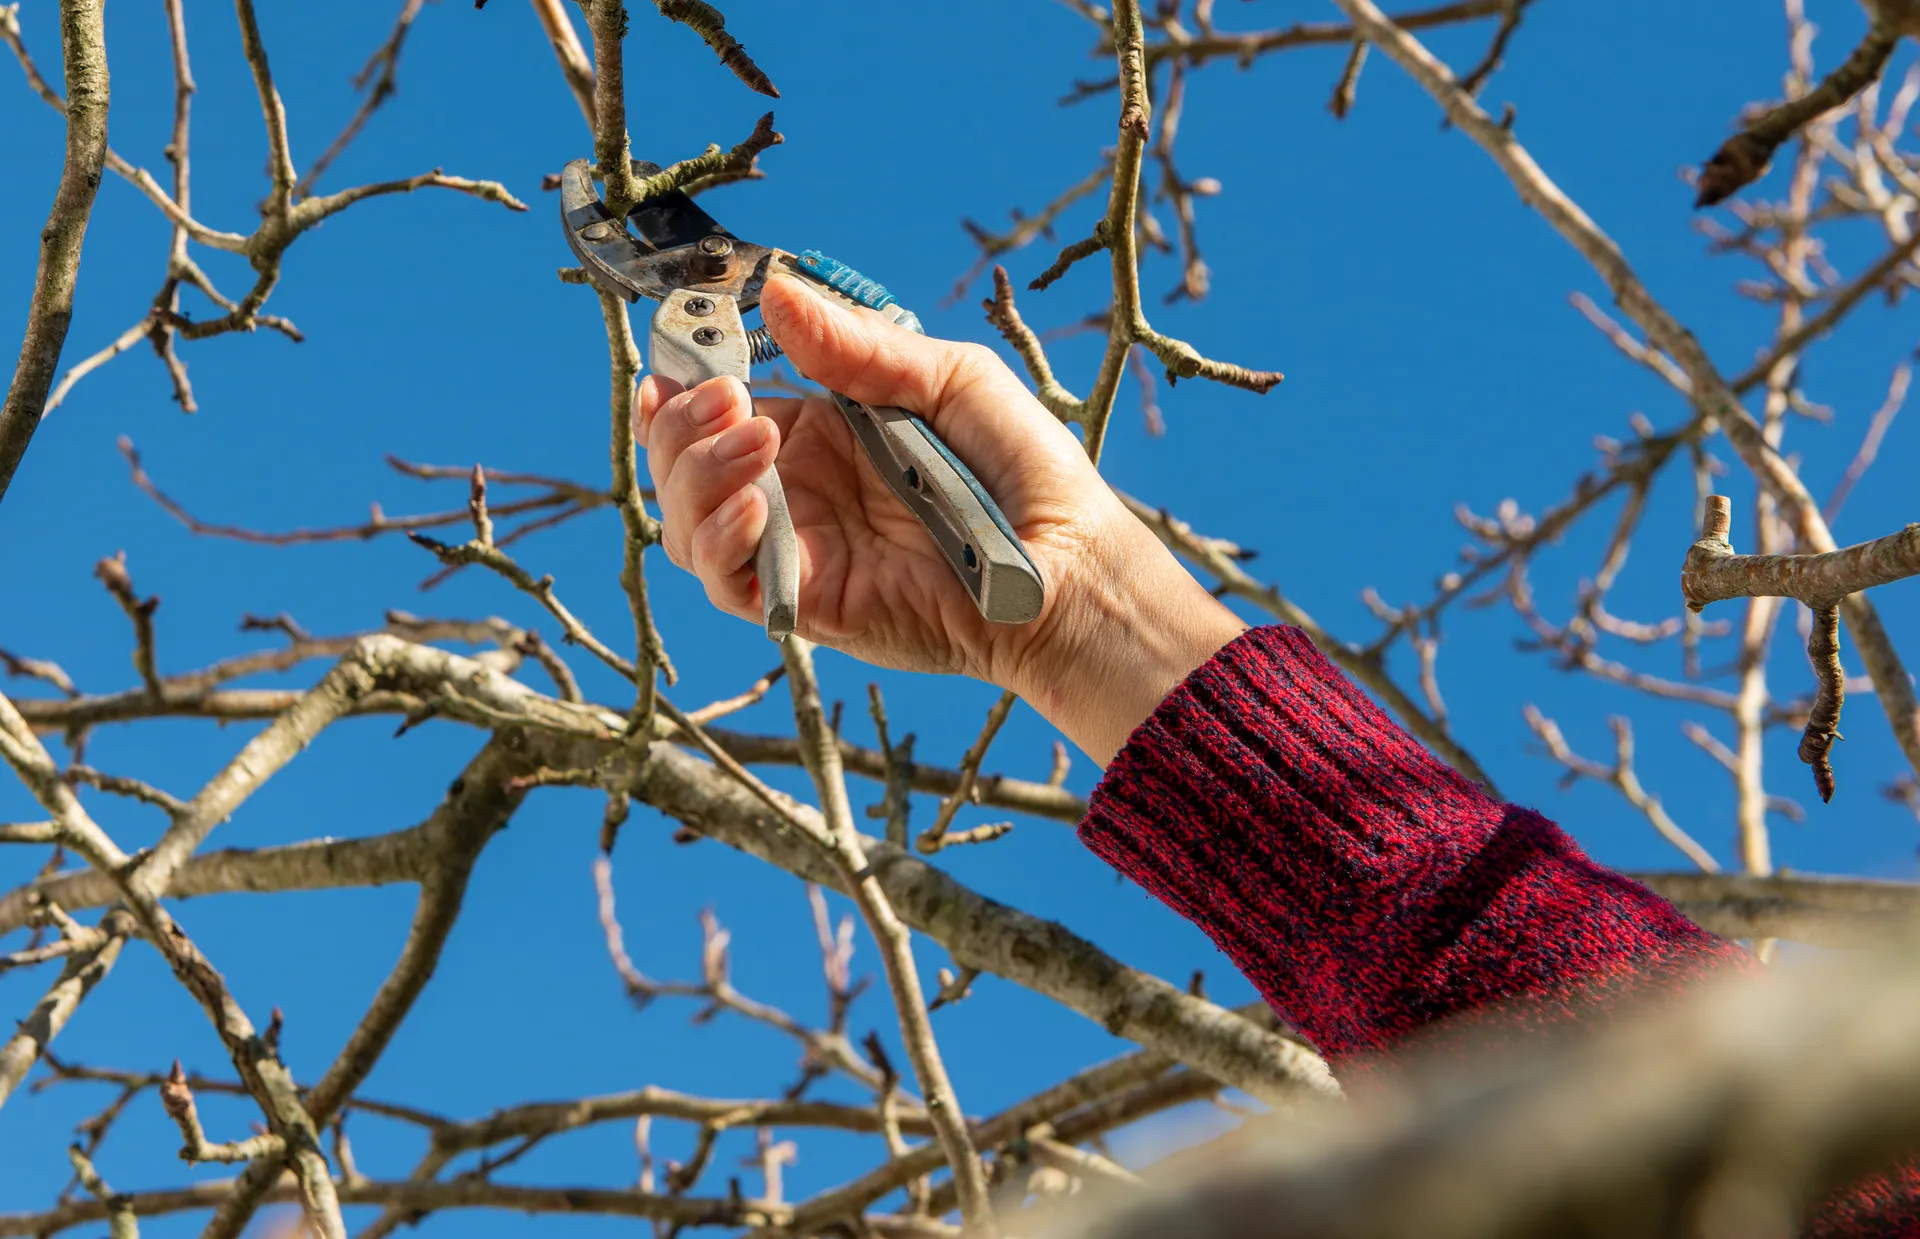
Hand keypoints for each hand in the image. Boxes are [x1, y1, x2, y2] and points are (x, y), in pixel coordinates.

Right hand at [635, 273, 1245, 761]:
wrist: (1072, 566)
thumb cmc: (1024, 471)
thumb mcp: (947, 380)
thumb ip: (860, 347)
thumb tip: (776, 290)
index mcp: (821, 435)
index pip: (716, 409)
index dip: (680, 383)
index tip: (677, 356)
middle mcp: (798, 493)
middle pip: (683, 466)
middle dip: (680, 427)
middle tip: (724, 399)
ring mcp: (799, 551)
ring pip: (688, 525)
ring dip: (694, 476)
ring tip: (752, 439)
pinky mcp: (809, 605)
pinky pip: (729, 581)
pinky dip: (722, 538)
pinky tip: (759, 500)